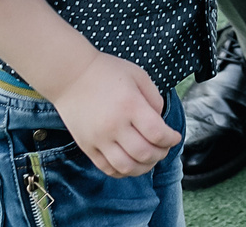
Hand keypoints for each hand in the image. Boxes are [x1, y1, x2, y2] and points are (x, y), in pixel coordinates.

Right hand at [57, 50, 180, 177]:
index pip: (157, 134)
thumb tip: (160, 122)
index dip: (171, 139)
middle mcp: (114, 126)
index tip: (175, 137)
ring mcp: (99, 139)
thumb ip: (154, 98)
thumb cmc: (106, 72)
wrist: (70, 76)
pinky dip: (123, 171)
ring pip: (127, 167)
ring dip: (143, 168)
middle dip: (161, 154)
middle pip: (144, 154)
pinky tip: (130, 163)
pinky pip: (107, 169)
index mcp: (130, 105)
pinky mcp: (87, 147)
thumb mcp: (138, 75)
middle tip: (164, 148)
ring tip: (149, 159)